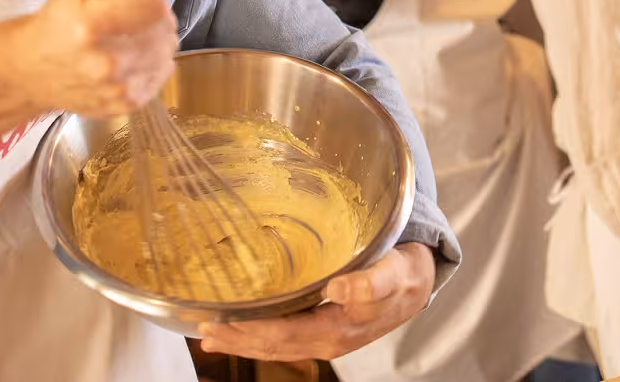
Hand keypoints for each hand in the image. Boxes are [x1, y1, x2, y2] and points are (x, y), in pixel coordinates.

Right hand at [0, 0, 178, 115]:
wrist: (32, 69)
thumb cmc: (58, 21)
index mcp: (91, 25)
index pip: (155, 3)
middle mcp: (107, 61)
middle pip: (165, 26)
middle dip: (154, 14)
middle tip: (133, 14)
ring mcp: (119, 86)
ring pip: (168, 49)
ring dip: (157, 38)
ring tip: (131, 35)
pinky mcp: (128, 104)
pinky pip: (163, 72)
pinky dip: (154, 61)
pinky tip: (132, 56)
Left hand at [196, 242, 434, 360]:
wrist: (419, 285)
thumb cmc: (403, 274)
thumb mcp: (394, 274)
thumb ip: (370, 283)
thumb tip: (337, 288)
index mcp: (337, 330)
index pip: (283, 334)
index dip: (250, 330)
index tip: (220, 321)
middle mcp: (325, 340)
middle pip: (271, 344)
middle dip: (236, 338)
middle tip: (200, 327)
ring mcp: (322, 338)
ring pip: (274, 345)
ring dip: (241, 340)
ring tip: (209, 333)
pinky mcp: (322, 329)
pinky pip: (283, 339)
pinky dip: (258, 336)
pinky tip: (241, 329)